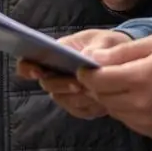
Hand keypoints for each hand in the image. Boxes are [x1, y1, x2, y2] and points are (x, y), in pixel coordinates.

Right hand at [17, 29, 131, 118]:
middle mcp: (55, 74)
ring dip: (78, 97)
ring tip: (94, 91)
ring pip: (63, 99)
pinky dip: (89, 107)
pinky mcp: (79, 105)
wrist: (123, 60)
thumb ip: (96, 48)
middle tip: (78, 83)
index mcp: (54, 52)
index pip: (29, 61)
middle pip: (47, 84)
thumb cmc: (108, 45)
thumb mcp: (105, 40)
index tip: (37, 70)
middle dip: (61, 84)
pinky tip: (102, 100)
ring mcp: (66, 91)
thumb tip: (87, 57)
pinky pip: (79, 110)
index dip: (28, 67)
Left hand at [77, 34, 151, 138]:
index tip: (85, 66)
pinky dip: (125, 109)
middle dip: (97, 84)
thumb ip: (121, 52)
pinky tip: (137, 97)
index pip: (97, 80)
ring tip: (122, 83)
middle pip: (102, 96)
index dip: (86, 72)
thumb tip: (91, 57)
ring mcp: (147, 120)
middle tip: (103, 73)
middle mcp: (140, 104)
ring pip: (113, 110)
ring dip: (110, 97)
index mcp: (139, 78)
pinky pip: (128, 121)